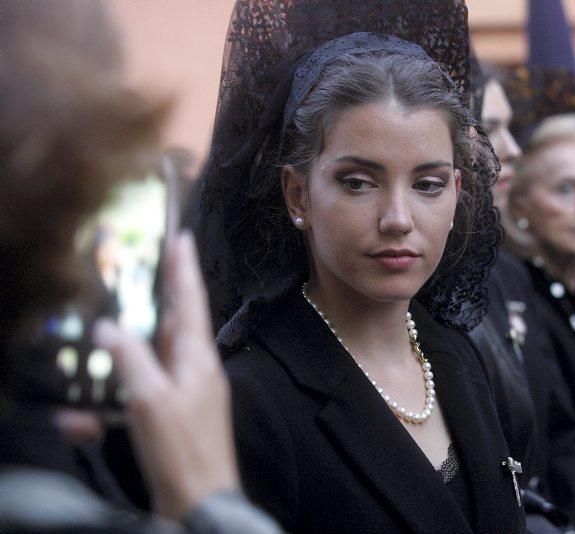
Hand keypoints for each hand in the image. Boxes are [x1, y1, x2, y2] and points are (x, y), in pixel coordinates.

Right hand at [94, 232, 238, 519]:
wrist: (202, 500)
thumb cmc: (181, 450)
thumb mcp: (150, 400)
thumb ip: (132, 359)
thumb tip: (111, 327)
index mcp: (198, 358)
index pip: (191, 302)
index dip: (184, 269)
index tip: (183, 236)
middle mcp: (200, 367)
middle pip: (183, 318)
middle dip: (173, 287)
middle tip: (167, 255)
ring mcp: (193, 388)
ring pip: (171, 344)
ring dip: (158, 321)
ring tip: (152, 296)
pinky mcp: (182, 409)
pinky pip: (160, 374)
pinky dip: (145, 362)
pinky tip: (138, 359)